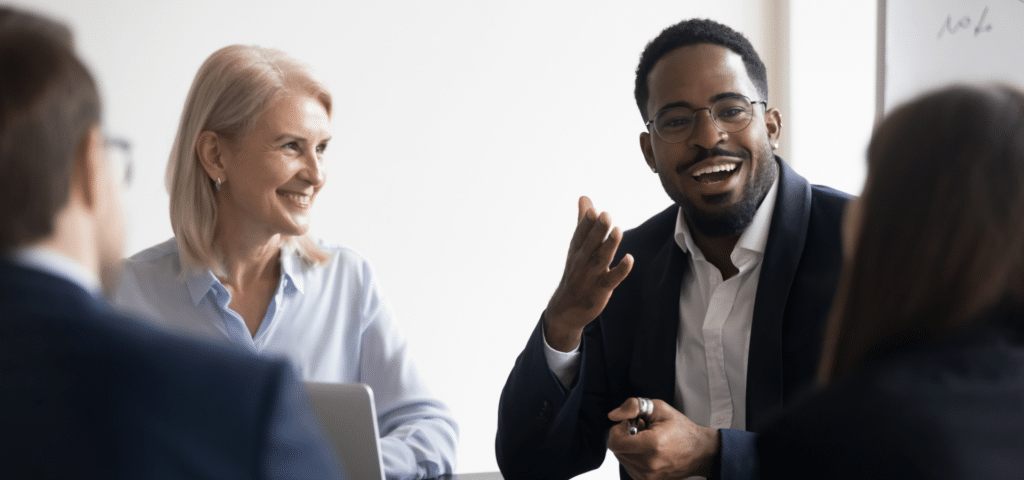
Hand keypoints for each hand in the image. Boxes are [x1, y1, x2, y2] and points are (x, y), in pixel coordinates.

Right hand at [544, 196, 633, 351]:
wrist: (567, 308)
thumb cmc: (576, 272)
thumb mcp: (577, 246)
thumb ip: (583, 221)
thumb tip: (584, 197)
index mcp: (576, 250)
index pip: (580, 235)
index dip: (586, 223)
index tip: (593, 210)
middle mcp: (582, 262)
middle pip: (590, 244)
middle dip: (597, 230)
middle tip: (605, 214)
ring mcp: (591, 276)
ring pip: (601, 259)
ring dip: (609, 246)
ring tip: (617, 231)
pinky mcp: (601, 290)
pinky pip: (611, 279)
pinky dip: (620, 270)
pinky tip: (629, 259)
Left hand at [607, 398, 720, 479]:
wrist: (700, 452)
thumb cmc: (681, 429)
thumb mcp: (658, 408)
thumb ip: (633, 407)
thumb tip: (613, 415)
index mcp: (652, 445)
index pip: (615, 442)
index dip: (618, 429)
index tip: (631, 423)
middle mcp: (649, 464)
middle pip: (617, 450)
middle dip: (624, 437)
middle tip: (641, 429)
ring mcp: (649, 476)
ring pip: (622, 459)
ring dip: (629, 447)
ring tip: (646, 440)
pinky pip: (630, 467)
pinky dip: (634, 457)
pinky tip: (648, 450)